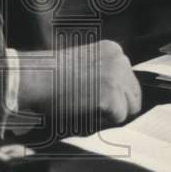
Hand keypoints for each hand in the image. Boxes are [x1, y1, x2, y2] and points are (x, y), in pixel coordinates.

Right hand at [17, 40, 141, 128]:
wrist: (34, 79)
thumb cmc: (50, 76)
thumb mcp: (84, 65)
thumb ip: (103, 75)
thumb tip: (120, 99)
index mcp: (113, 50)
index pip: (131, 81)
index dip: (116, 96)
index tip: (97, 99)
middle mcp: (120, 60)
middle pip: (135, 96)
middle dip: (117, 107)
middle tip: (91, 108)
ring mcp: (118, 77)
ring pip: (128, 110)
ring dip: (109, 115)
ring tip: (84, 108)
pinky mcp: (112, 96)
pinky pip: (117, 119)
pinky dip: (100, 121)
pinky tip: (82, 110)